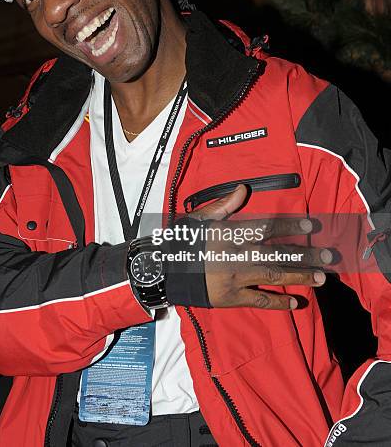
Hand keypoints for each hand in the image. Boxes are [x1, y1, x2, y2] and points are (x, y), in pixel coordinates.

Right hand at [191, 185, 332, 309]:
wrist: (164, 271)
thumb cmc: (182, 242)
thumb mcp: (198, 218)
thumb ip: (223, 205)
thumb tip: (244, 189)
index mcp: (228, 234)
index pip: (264, 228)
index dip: (288, 226)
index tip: (308, 226)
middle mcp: (235, 255)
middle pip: (276, 253)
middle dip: (304, 255)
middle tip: (327, 256)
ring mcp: (234, 278)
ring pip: (272, 275)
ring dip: (298, 276)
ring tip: (321, 278)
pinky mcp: (230, 297)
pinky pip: (257, 299)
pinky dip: (276, 301)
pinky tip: (295, 302)